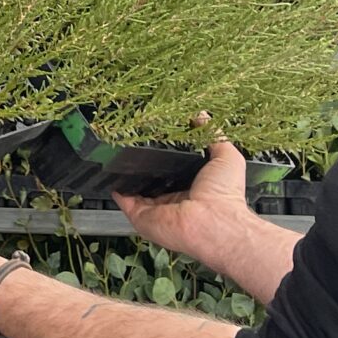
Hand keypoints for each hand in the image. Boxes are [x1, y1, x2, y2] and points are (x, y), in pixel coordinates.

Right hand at [116, 136, 255, 261]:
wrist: (214, 222)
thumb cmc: (225, 194)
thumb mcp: (225, 156)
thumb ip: (213, 135)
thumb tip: (202, 115)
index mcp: (191, 188)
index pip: (172, 172)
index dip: (164, 158)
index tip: (154, 139)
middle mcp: (173, 200)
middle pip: (151, 181)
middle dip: (142, 165)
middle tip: (132, 143)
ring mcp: (156, 210)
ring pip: (135, 191)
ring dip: (127, 175)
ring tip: (118, 153)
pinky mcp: (142, 217)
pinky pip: (124, 202)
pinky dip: (117, 189)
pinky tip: (112, 171)